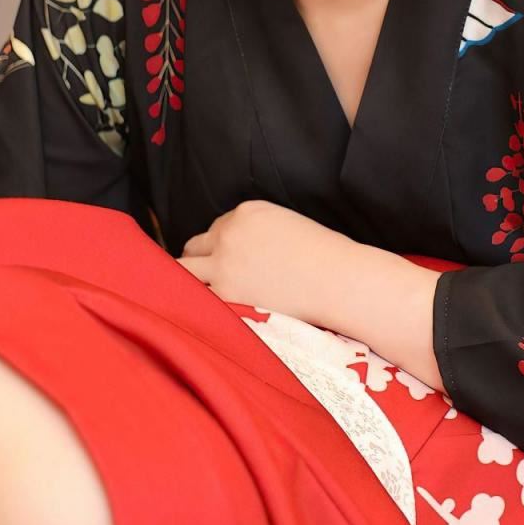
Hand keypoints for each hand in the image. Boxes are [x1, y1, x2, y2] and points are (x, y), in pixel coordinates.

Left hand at [180, 200, 442, 387]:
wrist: (339, 281)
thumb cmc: (323, 257)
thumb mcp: (286, 226)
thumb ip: (255, 233)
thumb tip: (241, 254)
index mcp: (247, 212)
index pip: (218, 228)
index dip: (223, 248)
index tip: (235, 264)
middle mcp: (229, 233)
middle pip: (194, 246)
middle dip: (202, 262)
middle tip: (215, 283)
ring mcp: (224, 263)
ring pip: (184, 270)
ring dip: (190, 282)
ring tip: (197, 298)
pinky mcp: (226, 293)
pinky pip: (195, 297)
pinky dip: (198, 304)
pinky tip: (202, 312)